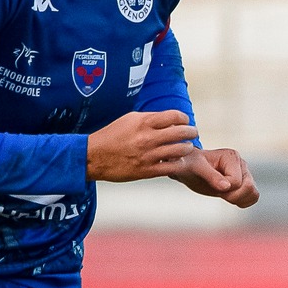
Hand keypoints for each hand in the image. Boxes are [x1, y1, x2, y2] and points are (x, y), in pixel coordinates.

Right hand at [86, 110, 200, 182]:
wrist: (94, 157)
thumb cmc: (112, 136)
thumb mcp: (129, 120)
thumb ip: (150, 118)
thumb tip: (169, 119)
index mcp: (143, 122)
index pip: (174, 116)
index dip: (184, 119)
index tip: (185, 121)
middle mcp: (147, 138)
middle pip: (182, 133)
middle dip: (192, 132)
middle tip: (193, 133)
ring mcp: (148, 155)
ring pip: (180, 150)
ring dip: (188, 148)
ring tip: (187, 147)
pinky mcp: (147, 171)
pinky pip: (172, 167)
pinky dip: (179, 163)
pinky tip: (178, 161)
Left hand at [171, 146, 258, 207]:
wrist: (189, 168)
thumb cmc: (190, 165)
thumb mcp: (196, 168)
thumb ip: (211, 176)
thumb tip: (226, 187)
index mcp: (231, 157)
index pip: (236, 182)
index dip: (223, 189)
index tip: (210, 184)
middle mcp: (241, 163)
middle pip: (249, 188)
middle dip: (232, 195)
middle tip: (217, 192)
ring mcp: (245, 173)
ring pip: (254, 194)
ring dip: (238, 199)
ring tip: (223, 194)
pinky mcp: (244, 183)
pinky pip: (253, 197)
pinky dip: (243, 202)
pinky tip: (228, 197)